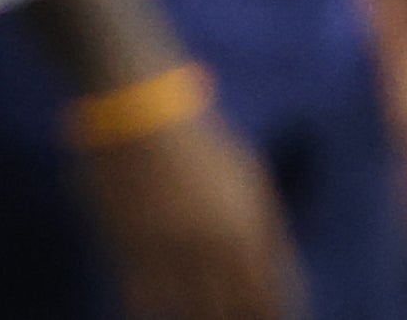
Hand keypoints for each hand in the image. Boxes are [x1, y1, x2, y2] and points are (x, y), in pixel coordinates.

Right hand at [74, 108, 301, 319]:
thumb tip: (274, 272)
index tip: (266, 319)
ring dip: (196, 317)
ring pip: (190, 315)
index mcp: (248, 233)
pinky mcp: (132, 248)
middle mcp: (214, 251)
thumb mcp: (250, 176)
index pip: (271, 302)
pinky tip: (160, 310)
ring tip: (198, 313)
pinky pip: (147, 303)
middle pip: (233, 315)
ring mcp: (171, 253)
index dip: (272, 317)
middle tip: (230, 316)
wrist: (139, 108)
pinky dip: (154, 311)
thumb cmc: (201, 139)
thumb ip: (267, 228)